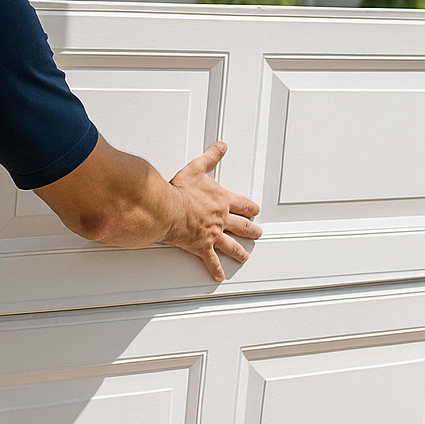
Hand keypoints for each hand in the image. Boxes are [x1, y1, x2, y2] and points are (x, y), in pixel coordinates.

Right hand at [164, 142, 261, 281]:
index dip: (250, 208)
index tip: (255, 210)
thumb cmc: (179, 191)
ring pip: (231, 245)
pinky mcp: (200, 246)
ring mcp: (212, 234)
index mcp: (221, 200)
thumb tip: (221, 147)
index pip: (242, 204)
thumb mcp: (196, 169)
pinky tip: (219, 276)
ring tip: (244, 257)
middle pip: (242, 226)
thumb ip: (210, 158)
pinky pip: (210, 260)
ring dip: (239, 251)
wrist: (167, 209)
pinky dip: (215, 269)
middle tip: (257, 233)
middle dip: (251, 231)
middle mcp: (220, 219)